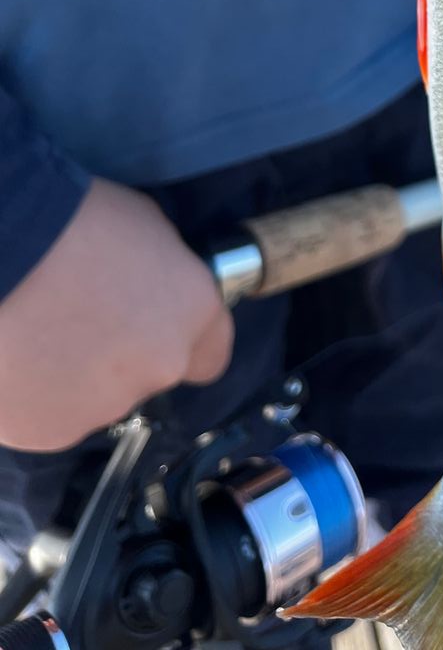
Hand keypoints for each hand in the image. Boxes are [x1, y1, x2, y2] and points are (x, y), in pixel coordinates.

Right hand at [0, 178, 233, 451]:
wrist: (0, 256)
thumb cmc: (71, 220)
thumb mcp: (144, 225)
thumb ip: (163, 272)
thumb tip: (156, 286)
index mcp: (191, 311)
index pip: (212, 352)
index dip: (185, 338)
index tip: (160, 324)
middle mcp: (160, 366)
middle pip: (150, 372)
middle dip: (125, 352)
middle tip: (83, 317)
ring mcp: (105, 405)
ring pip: (99, 397)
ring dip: (80, 373)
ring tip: (41, 333)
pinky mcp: (51, 430)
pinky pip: (52, 414)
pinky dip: (38, 393)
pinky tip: (18, 356)